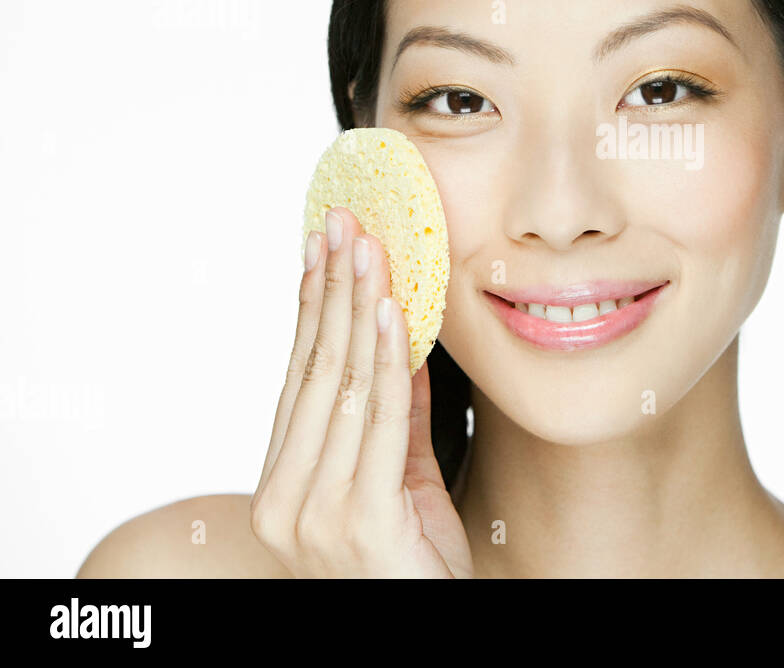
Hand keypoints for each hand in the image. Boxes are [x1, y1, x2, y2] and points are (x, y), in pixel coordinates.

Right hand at [251, 205, 472, 577]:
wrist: (431, 630)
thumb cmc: (416, 564)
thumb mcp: (404, 477)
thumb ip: (397, 417)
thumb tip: (399, 341)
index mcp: (284, 487)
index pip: (297, 379)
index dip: (309, 309)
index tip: (320, 247)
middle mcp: (286, 500)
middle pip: (313, 372)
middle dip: (330, 290)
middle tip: (344, 224)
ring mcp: (317, 516)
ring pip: (341, 388)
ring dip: (356, 308)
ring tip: (368, 249)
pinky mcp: (361, 524)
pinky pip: (377, 423)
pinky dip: (384, 361)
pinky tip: (389, 312)